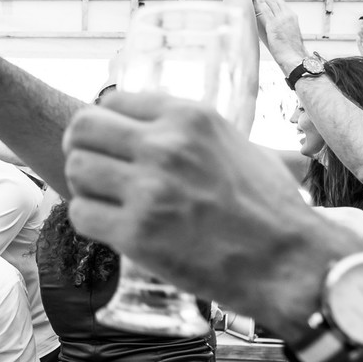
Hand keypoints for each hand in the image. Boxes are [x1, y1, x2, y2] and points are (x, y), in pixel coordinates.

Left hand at [62, 91, 362, 341]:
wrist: (286, 259)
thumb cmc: (267, 206)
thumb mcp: (235, 143)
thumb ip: (191, 131)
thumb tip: (153, 123)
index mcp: (188, 116)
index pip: (110, 102)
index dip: (102, 125)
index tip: (107, 144)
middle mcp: (165, 146)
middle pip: (81, 129)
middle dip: (80, 150)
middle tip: (92, 171)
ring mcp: (148, 189)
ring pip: (76, 170)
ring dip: (84, 187)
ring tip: (107, 201)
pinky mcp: (136, 232)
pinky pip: (81, 214)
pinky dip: (89, 221)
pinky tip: (111, 227)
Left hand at [252, 0, 308, 70]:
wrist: (294, 57)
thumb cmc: (289, 50)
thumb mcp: (285, 34)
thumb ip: (278, 27)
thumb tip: (270, 26)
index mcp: (291, 16)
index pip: (280, 2)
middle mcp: (288, 15)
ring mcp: (282, 19)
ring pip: (272, 2)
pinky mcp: (276, 25)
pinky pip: (268, 11)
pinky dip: (262, 3)